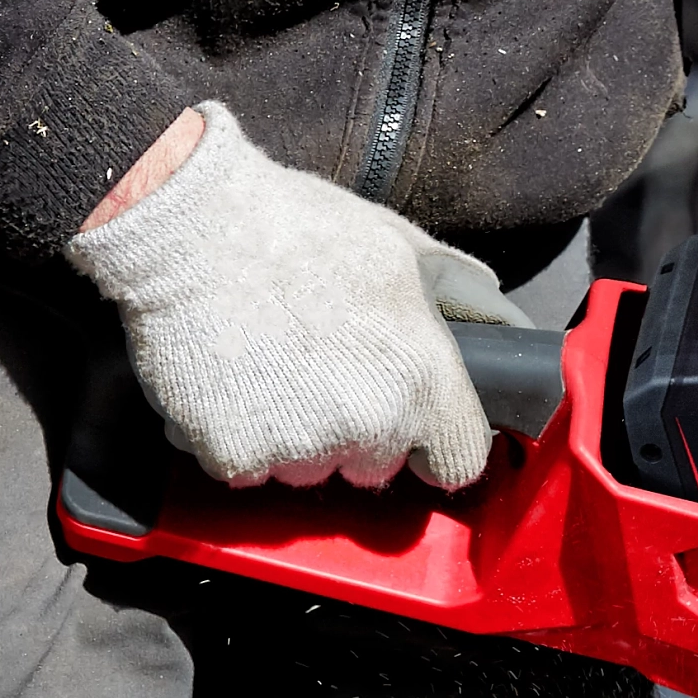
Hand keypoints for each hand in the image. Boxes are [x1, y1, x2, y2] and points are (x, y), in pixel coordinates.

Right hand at [63, 103, 518, 489]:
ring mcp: (298, 448)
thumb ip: (462, 294)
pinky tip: (232, 378)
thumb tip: (507, 323)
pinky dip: (237, 437)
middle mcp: (368, 425)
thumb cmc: (298, 227)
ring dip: (298, 437)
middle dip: (360, 432)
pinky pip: (247, 468)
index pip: (460, 460)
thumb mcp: (402, 245)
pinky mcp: (233, 457)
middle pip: (378, 467)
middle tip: (325, 367)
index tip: (420, 429)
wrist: (190, 227)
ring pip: (311, 471)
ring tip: (273, 365)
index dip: (440, 443)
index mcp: (421, 378)